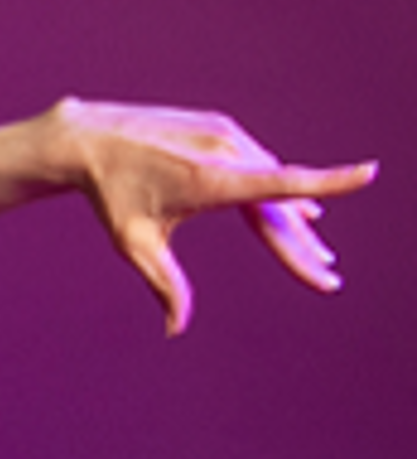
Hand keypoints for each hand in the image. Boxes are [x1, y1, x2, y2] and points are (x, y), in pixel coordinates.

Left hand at [56, 97, 376, 334]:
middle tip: (327, 279)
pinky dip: (275, 193)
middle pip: (280, 206)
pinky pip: (258, 166)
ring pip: (271, 185)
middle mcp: (228, 152)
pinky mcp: (221, 129)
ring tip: (314, 253)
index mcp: (214, 181)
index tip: (370, 172)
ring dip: (293, 220)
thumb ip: (164, 285)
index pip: (284, 185)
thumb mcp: (134, 245)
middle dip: (302, 246)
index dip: (330, 183)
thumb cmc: (109, 195)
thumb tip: (174, 330)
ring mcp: (226, 136)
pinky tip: (295, 213)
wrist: (88, 139)